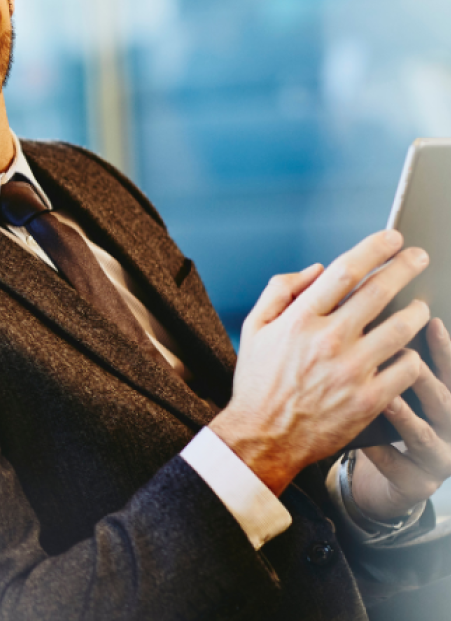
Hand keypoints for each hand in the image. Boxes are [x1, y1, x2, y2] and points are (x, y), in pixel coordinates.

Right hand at [210, 230, 429, 494]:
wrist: (264, 437)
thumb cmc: (259, 381)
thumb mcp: (254, 327)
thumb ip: (280, 291)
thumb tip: (316, 270)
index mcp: (299, 319)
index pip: (344, 271)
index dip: (372, 249)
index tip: (390, 238)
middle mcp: (328, 340)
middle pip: (379, 291)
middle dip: (405, 267)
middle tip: (419, 256)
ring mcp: (352, 370)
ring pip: (401, 329)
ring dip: (416, 311)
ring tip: (421, 307)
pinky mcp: (370, 400)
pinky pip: (407, 369)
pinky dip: (413, 356)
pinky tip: (409, 352)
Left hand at [352, 318, 450, 520]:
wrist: (382, 482)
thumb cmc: (385, 427)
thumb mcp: (394, 395)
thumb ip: (395, 369)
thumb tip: (382, 325)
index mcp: (447, 405)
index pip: (450, 374)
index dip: (444, 350)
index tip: (431, 321)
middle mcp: (450, 431)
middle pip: (443, 401)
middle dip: (424, 379)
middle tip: (403, 355)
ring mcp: (438, 461)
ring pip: (424, 435)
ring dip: (406, 416)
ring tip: (387, 399)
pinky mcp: (417, 485)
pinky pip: (397, 466)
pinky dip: (380, 452)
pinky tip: (364, 439)